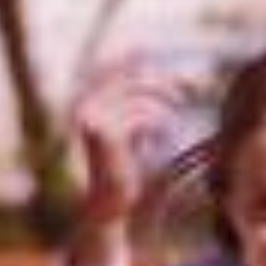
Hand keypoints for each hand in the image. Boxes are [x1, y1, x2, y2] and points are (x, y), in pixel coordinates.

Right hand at [69, 56, 185, 229]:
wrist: (110, 204)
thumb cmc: (123, 167)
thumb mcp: (131, 128)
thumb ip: (135, 102)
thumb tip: (145, 64)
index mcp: (84, 101)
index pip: (113, 68)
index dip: (136, 61)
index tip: (159, 65)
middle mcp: (84, 106)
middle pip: (130, 79)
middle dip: (160, 85)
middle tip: (182, 96)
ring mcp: (94, 118)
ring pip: (140, 99)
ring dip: (161, 112)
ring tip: (167, 128)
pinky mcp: (108, 133)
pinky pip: (143, 117)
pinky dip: (157, 126)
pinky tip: (158, 140)